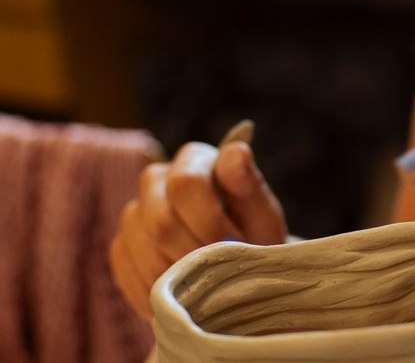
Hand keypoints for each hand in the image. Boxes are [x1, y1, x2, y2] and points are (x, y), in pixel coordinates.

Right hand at [108, 139, 286, 317]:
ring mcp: (134, 213)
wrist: (237, 270)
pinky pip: (128, 269)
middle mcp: (157, 178)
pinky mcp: (121, 245)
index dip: (210, 221)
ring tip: (206, 282)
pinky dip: (158, 288)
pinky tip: (182, 292)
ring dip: (178, 275)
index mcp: (194, 160)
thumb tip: (238, 152)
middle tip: (220, 270)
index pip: (186, 183)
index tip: (235, 242)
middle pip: (161, 220)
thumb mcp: (262, 214)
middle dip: (195, 253)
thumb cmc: (255, 236)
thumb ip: (250, 185)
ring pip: (144, 248)